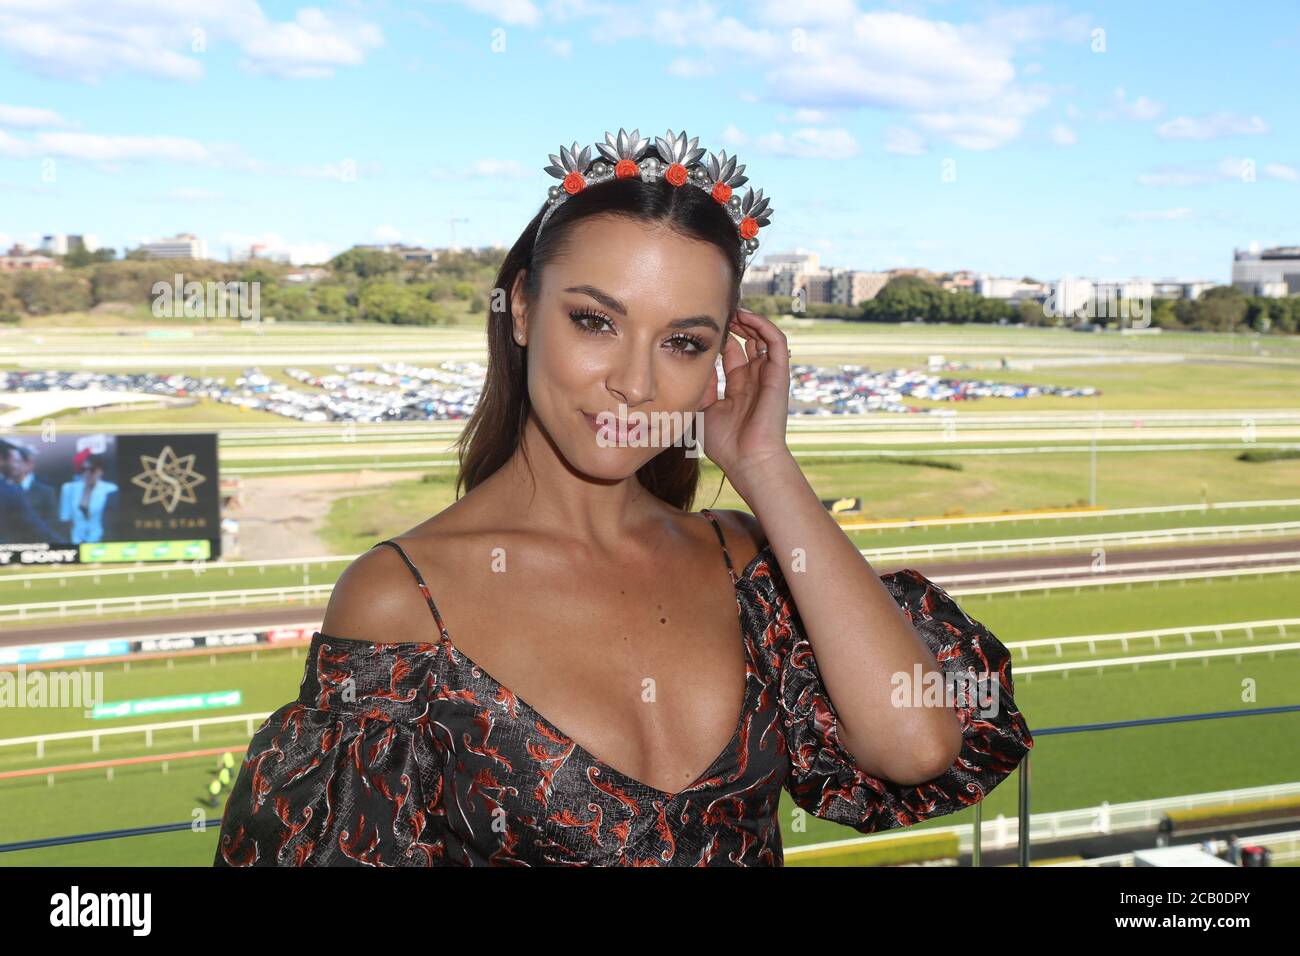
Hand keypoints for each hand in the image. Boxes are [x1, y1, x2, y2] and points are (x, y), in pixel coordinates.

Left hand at [697, 307, 793, 482]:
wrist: (748, 460)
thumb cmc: (725, 444)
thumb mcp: (703, 409)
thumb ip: (701, 385)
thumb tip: (694, 362)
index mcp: (738, 388)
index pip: (731, 354)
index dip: (720, 338)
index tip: (703, 325)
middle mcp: (754, 379)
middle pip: (747, 342)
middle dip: (734, 325)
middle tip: (717, 311)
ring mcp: (768, 376)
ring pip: (763, 337)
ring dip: (749, 321)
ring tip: (732, 308)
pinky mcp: (779, 374)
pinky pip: (777, 341)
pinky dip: (764, 325)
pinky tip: (747, 316)